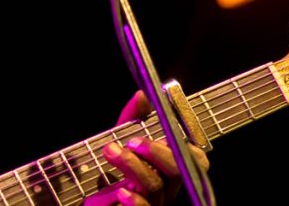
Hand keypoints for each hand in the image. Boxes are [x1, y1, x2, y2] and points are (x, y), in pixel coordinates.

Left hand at [83, 91, 209, 205]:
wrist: (91, 193)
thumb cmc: (112, 164)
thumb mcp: (120, 136)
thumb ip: (133, 117)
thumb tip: (143, 94)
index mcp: (170, 167)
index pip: (197, 160)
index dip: (189, 148)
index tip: (167, 133)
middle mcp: (168, 187)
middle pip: (178, 171)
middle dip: (157, 153)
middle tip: (132, 141)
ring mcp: (155, 203)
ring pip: (156, 186)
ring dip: (132, 166)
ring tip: (110, 150)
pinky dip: (134, 201)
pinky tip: (120, 192)